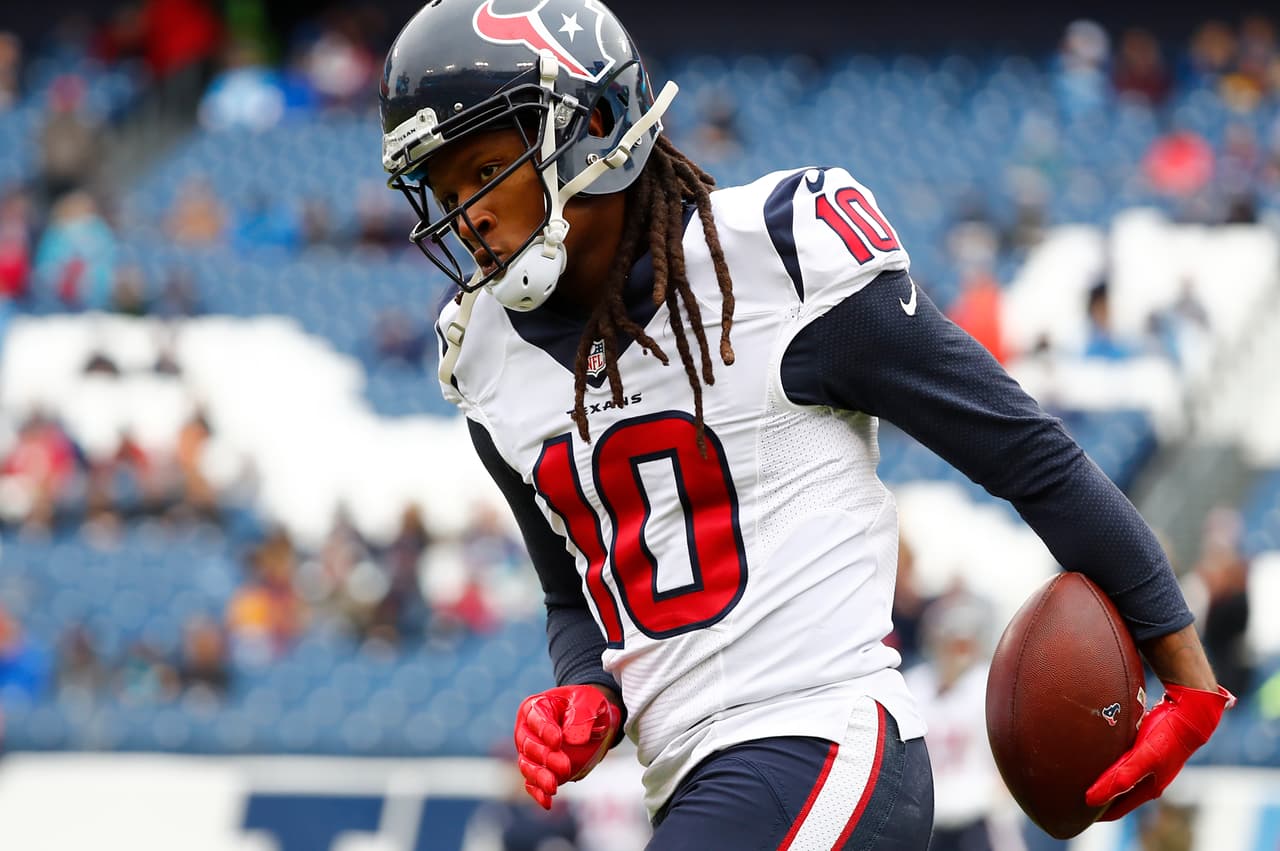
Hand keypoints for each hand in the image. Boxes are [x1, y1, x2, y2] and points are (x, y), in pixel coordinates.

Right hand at [513, 685, 621, 808]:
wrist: (593, 722)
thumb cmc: (587, 706)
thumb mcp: (589, 702)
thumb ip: (581, 715)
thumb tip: (572, 738)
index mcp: (536, 707)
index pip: (535, 718)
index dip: (544, 730)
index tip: (558, 741)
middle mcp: (528, 730)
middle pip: (528, 745)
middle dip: (545, 757)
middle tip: (564, 766)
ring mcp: (531, 752)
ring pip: (528, 766)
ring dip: (540, 778)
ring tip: (553, 787)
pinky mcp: (539, 770)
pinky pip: (532, 783)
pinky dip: (538, 793)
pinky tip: (547, 802)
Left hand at [1085, 683, 1233, 819]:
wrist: (1187, 716)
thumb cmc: (1167, 741)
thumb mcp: (1144, 759)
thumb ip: (1122, 777)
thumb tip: (1092, 798)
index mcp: (1146, 790)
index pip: (1115, 809)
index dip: (1096, 813)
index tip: (1074, 814)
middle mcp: (1146, 781)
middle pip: (1114, 795)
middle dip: (1096, 797)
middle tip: (1070, 793)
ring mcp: (1145, 765)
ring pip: (1115, 777)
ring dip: (1099, 779)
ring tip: (1076, 775)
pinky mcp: (1141, 749)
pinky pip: (1118, 760)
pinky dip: (1106, 762)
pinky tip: (1092, 754)